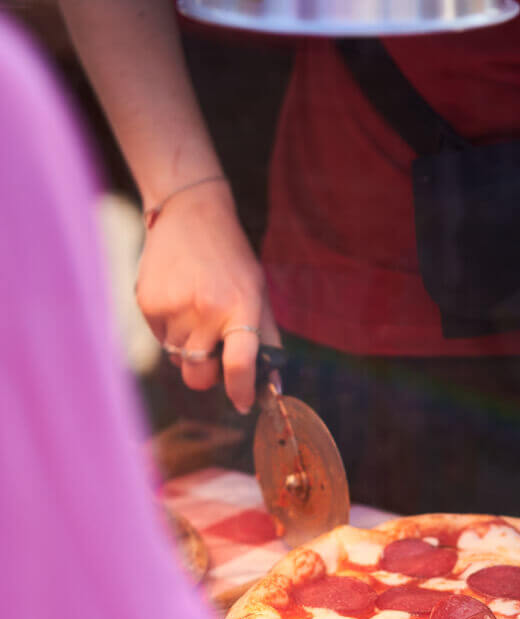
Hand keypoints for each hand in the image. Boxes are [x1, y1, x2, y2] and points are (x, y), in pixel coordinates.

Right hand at [136, 180, 278, 412]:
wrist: (190, 215)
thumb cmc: (231, 260)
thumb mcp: (258, 293)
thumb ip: (266, 339)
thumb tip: (272, 385)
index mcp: (239, 308)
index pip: (240, 363)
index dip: (241, 391)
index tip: (243, 403)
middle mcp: (205, 311)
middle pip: (198, 377)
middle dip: (206, 375)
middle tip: (214, 352)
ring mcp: (173, 308)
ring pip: (177, 359)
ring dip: (187, 347)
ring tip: (196, 311)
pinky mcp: (147, 303)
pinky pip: (159, 339)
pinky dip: (169, 330)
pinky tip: (178, 301)